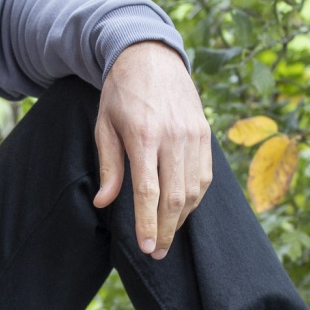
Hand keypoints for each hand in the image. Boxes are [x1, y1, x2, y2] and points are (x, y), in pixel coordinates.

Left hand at [95, 41, 213, 259]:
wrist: (150, 56)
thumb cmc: (121, 94)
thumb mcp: (104, 126)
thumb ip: (109, 167)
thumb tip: (105, 204)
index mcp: (144, 136)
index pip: (149, 192)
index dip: (148, 224)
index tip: (146, 247)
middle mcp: (173, 137)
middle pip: (175, 197)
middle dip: (166, 230)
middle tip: (156, 252)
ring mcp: (193, 135)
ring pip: (194, 190)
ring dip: (181, 218)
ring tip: (166, 235)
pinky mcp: (205, 132)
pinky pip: (205, 175)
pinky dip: (195, 198)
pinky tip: (181, 210)